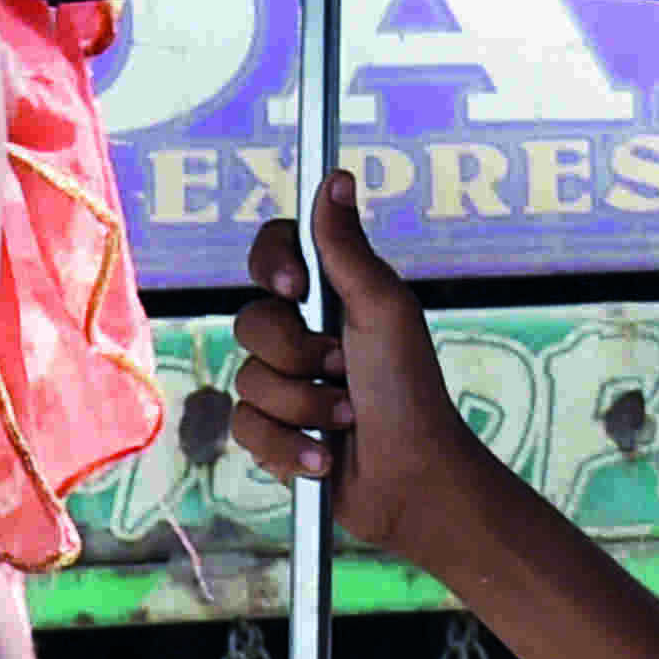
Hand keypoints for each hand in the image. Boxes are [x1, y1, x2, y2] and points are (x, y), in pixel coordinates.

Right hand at [231, 171, 486, 570]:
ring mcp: (283, 385)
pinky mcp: (272, 434)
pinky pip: (245, 427)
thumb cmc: (410, 390)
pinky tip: (325, 458)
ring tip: (347, 419)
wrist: (413, 480)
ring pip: (246, 380)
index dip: (272, 266)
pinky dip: (289, 446)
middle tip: (344, 370)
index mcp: (329, 296)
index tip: (296, 291)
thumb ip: (346, 248)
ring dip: (302, 406)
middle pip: (250, 321)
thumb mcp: (382, 311)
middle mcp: (301, 335)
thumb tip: (335, 177)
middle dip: (296, 355)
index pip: (272, 253)